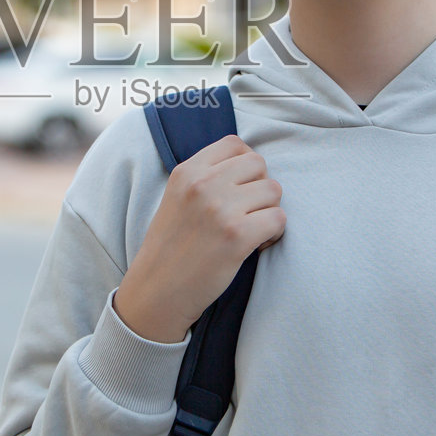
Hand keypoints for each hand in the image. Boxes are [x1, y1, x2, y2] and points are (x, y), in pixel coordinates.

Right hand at [114, 135, 284, 343]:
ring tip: (250, 230)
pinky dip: (274, 234)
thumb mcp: (176, 198)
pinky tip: (255, 245)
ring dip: (269, 211)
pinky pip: (278, 219)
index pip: (234, 144)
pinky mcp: (237, 236)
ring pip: (273, 190)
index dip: (246, 165)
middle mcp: (202, 184)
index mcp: (186, 171)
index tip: (241, 187)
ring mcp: (220, 209)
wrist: (156, 291)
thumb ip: (205, 176)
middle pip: (259, 164)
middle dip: (260, 187)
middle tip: (247, 212)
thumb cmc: (170, 247)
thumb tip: (252, 164)